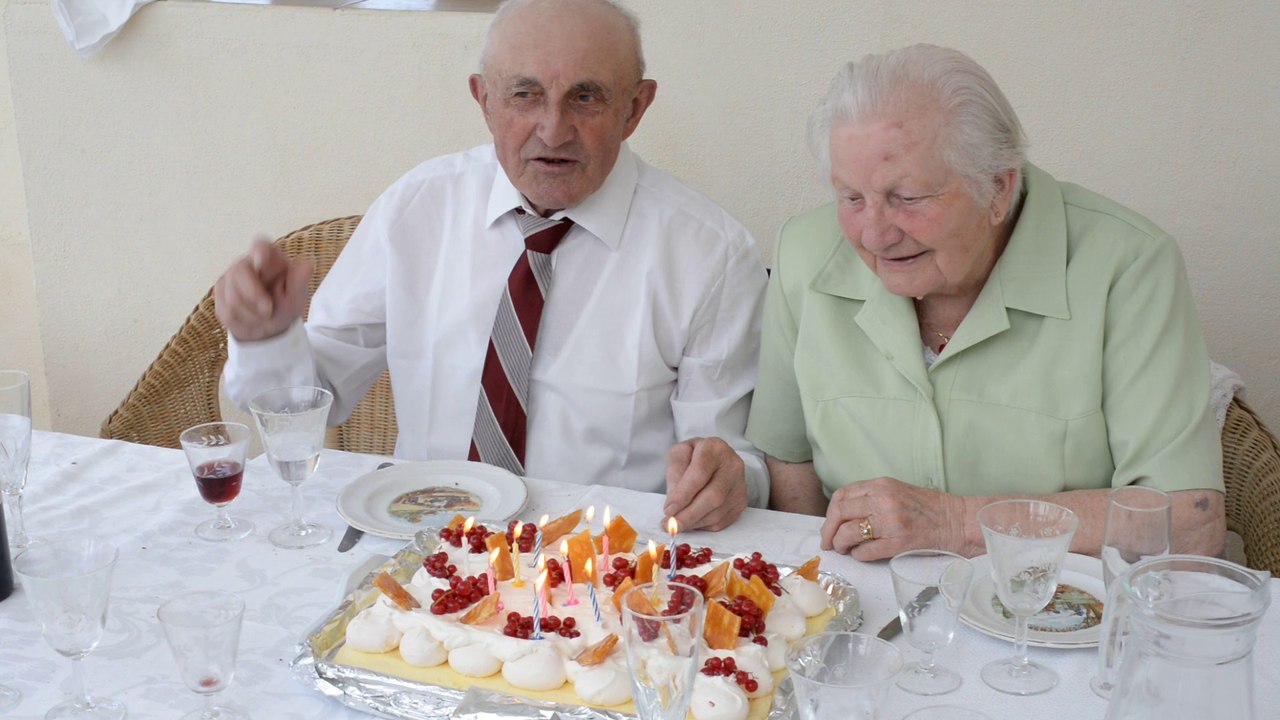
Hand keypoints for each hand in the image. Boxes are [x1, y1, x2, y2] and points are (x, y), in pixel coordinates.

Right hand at [214, 236, 313, 341]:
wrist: (269, 327)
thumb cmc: (285, 304)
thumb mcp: (296, 296)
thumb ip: (299, 281)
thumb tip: (309, 263)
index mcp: (269, 258)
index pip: (260, 246)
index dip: (259, 252)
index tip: (261, 261)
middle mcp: (246, 263)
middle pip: (239, 271)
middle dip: (253, 295)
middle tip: (268, 311)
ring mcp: (229, 278)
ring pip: (233, 296)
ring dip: (252, 314)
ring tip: (265, 316)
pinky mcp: (219, 295)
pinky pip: (226, 311)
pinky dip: (243, 321)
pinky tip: (252, 320)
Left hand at [663, 437, 746, 531]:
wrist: (717, 459)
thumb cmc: (695, 457)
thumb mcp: (679, 455)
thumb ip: (674, 475)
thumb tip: (674, 504)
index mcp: (714, 448)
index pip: (699, 474)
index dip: (683, 495)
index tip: (668, 510)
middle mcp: (732, 465)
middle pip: (712, 497)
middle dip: (689, 515)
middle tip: (672, 525)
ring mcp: (740, 484)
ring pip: (717, 512)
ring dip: (694, 522)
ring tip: (678, 523)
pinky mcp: (742, 501)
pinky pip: (722, 520)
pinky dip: (704, 525)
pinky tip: (692, 522)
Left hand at [819, 477, 967, 560]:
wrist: (958, 521)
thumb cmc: (928, 509)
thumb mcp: (896, 492)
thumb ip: (871, 497)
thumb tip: (842, 515)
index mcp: (881, 485)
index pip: (842, 496)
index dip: (830, 513)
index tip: (829, 525)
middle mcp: (884, 500)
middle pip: (840, 513)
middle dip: (829, 531)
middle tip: (828, 542)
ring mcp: (891, 521)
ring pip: (848, 533)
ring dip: (841, 544)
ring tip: (844, 549)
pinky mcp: (899, 542)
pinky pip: (866, 551)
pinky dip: (858, 555)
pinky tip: (861, 555)